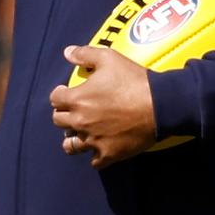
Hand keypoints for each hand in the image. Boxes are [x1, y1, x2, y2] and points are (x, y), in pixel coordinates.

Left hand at [50, 45, 156, 168]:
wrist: (160, 105)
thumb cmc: (134, 80)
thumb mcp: (109, 58)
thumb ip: (85, 54)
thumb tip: (67, 52)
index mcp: (77, 99)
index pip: (55, 99)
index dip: (60, 94)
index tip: (66, 92)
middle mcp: (80, 122)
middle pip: (59, 122)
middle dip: (64, 114)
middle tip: (75, 110)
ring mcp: (93, 140)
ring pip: (70, 146)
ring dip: (73, 139)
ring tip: (80, 133)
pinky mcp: (108, 154)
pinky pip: (94, 161)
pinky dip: (96, 155)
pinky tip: (100, 147)